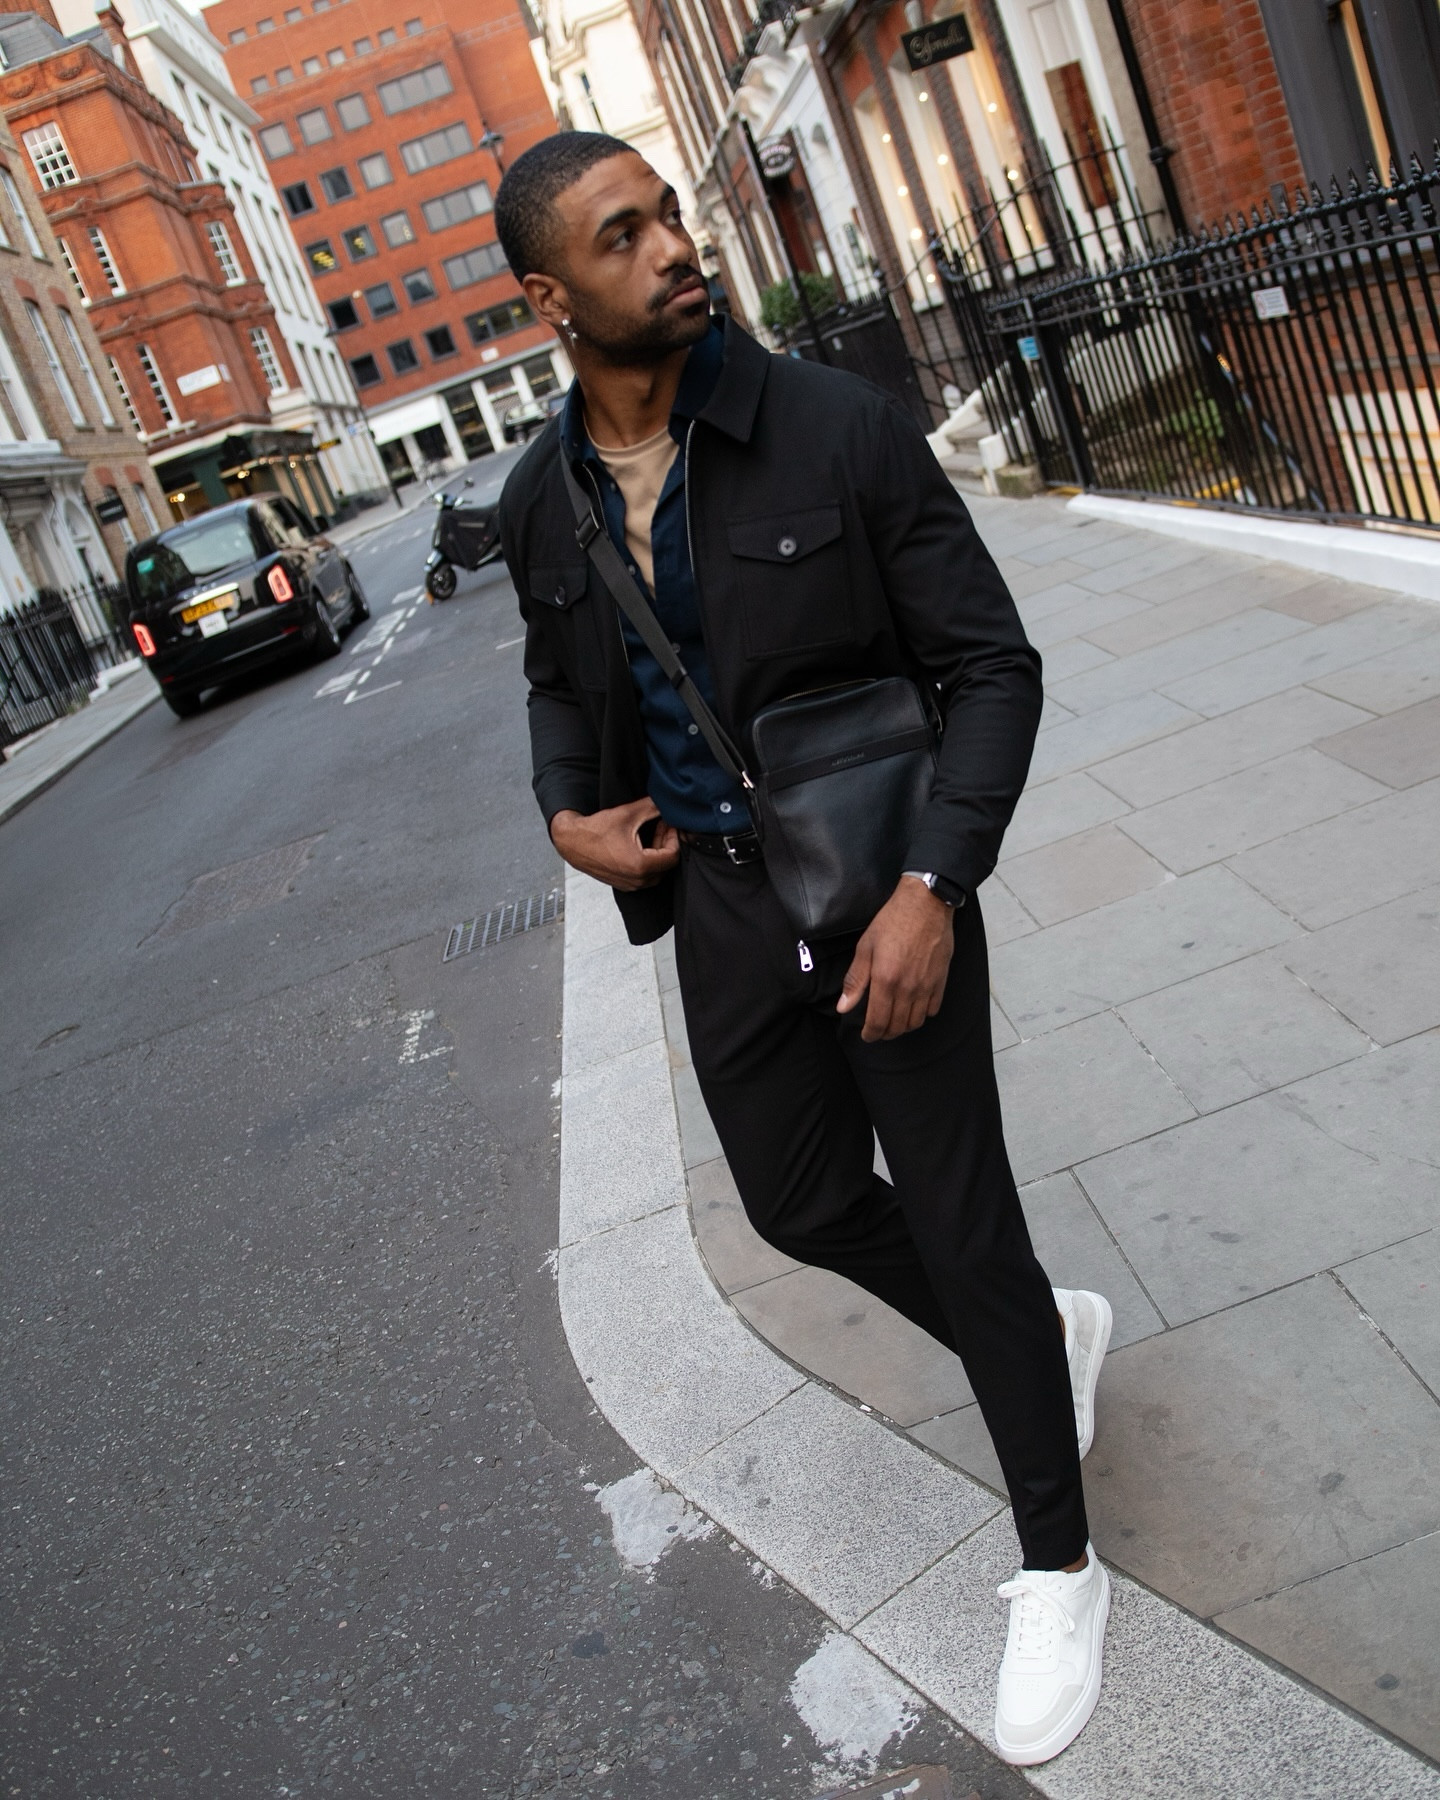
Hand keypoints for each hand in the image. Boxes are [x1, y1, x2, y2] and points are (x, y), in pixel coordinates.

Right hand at [549, 798, 679, 891]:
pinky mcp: (623, 884)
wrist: (572, 842)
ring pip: (656, 872)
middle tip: (662, 826)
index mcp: (640, 865)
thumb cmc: (595, 831)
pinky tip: (641, 845)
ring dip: (658, 853)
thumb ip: (652, 807)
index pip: (673, 855)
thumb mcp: (628, 814)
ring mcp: (629, 885)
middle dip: (666, 844)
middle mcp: (636, 880)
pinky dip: (647, 862)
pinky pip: (644, 877)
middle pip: (666, 865)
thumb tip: (667, 802)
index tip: (669, 825)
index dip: (674, 837)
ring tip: (651, 833)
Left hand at [837, 876, 954, 1041]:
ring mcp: (927, 986)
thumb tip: (844, 1007)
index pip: (878, 1022)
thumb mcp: (865, 948)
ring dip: (904, 1027)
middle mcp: (908, 989)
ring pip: (916, 1022)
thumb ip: (855, 981)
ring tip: (895, 1022)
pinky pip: (933, 1009)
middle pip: (898, 1026)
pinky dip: (923, 1014)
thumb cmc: (892, 922)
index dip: (871, 1034)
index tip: (867, 1036)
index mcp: (886, 981)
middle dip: (886, 1034)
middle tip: (878, 1031)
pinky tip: (915, 1008)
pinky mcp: (941, 980)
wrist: (926, 905)